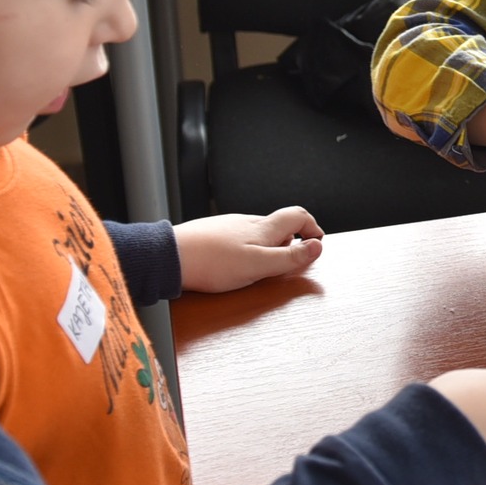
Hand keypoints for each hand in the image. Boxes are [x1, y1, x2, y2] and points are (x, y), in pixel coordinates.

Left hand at [174, 208, 323, 293]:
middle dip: (289, 243)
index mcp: (264, 228)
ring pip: (257, 233)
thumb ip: (290, 257)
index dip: (313, 228)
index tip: (315, 244)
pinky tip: (233, 266)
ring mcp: (229, 226)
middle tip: (286, 264)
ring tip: (258, 269)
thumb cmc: (211, 262)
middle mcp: (248, 222)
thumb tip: (317, 247)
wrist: (168, 256)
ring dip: (267, 247)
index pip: (299, 215)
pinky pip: (238, 239)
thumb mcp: (259, 265)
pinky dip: (246, 250)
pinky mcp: (212, 234)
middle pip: (279, 225)